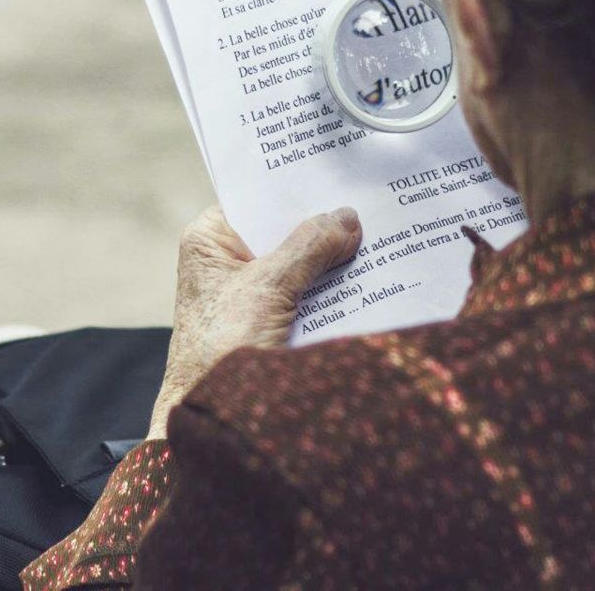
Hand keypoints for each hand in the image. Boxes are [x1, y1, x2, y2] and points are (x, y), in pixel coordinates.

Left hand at [148, 205, 361, 438]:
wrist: (213, 424)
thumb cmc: (221, 351)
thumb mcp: (268, 287)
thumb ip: (308, 247)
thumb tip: (346, 218)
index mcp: (211, 240)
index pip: (258, 197)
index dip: (296, 186)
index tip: (341, 171)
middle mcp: (229, 261)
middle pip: (285, 230)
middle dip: (325, 224)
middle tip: (372, 204)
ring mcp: (253, 293)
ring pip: (302, 264)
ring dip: (336, 259)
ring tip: (383, 235)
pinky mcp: (273, 323)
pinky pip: (310, 295)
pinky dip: (336, 290)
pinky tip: (373, 277)